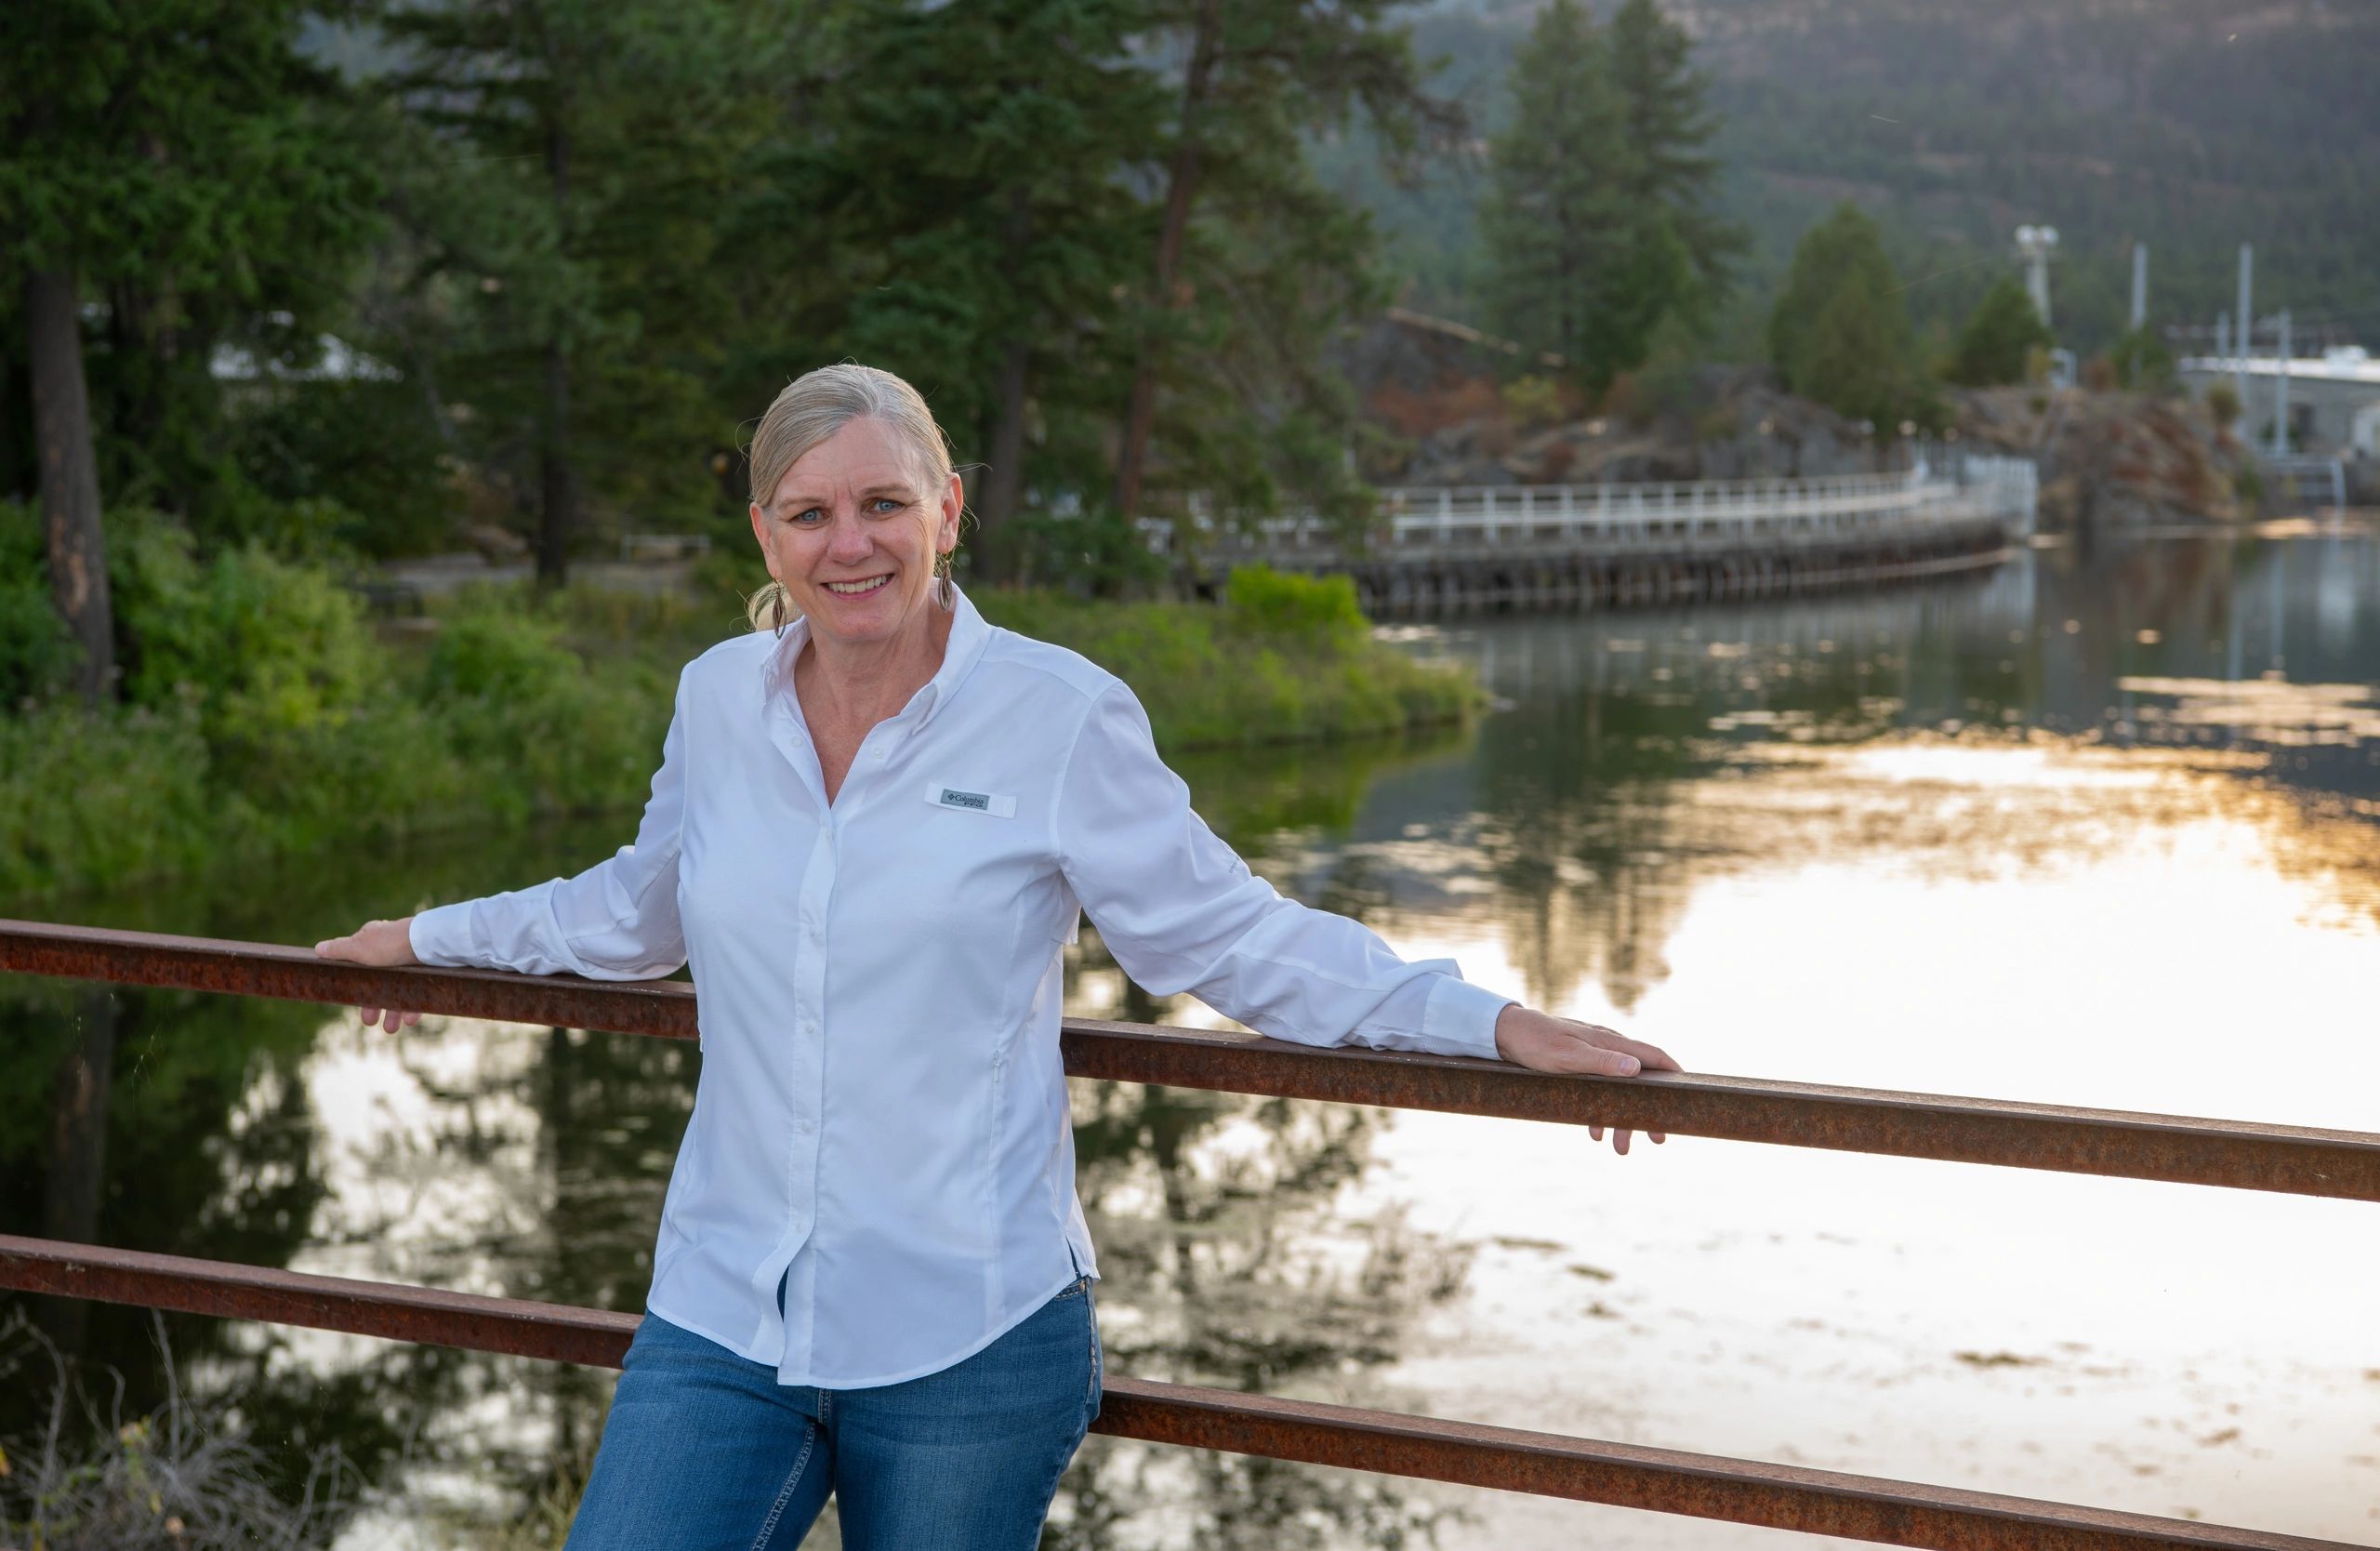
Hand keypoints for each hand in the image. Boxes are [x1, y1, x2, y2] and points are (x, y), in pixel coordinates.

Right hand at [314, 917, 422, 1031]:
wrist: (430, 942)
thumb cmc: (390, 943)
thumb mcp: (359, 947)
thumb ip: (339, 950)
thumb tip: (319, 949)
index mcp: (373, 944)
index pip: (361, 967)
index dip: (356, 986)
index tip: (351, 1001)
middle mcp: (393, 952)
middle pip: (380, 983)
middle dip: (374, 1004)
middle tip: (370, 1022)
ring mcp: (413, 962)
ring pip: (400, 990)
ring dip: (394, 1011)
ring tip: (391, 1029)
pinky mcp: (430, 971)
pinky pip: (420, 992)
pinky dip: (414, 1007)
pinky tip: (410, 1019)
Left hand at [1492, 1005, 1681, 1155]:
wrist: (1505, 1034)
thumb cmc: (1536, 1043)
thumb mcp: (1568, 1056)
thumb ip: (1602, 1061)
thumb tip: (1636, 1068)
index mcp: (1610, 1042)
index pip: (1653, 1056)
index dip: (1673, 1073)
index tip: (1689, 1093)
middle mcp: (1606, 1047)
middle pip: (1638, 1081)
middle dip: (1647, 1112)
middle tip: (1657, 1139)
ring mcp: (1593, 1056)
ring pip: (1617, 1091)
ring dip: (1621, 1119)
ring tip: (1621, 1149)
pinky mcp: (1578, 1065)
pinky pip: (1597, 1092)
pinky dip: (1599, 1112)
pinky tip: (1594, 1132)